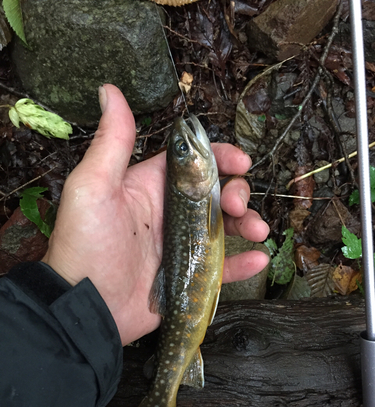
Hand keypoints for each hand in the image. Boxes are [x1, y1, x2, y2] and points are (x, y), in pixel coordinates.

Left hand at [42, 84, 268, 345]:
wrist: (86, 306)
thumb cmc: (87, 244)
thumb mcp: (94, 187)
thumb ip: (111, 142)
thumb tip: (110, 90)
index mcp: (151, 187)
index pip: (193, 163)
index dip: (221, 157)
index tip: (241, 160)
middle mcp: (170, 213)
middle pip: (217, 194)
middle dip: (237, 192)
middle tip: (240, 206)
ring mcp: (182, 246)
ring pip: (225, 228)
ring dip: (248, 224)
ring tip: (258, 231)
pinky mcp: (189, 275)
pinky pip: (222, 268)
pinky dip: (242, 264)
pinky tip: (258, 260)